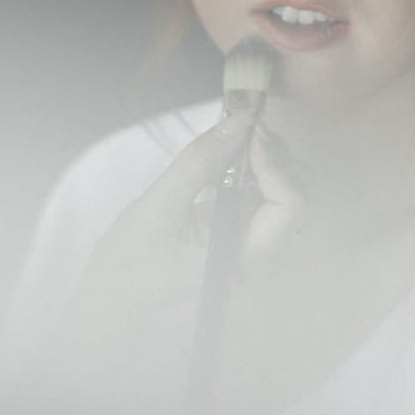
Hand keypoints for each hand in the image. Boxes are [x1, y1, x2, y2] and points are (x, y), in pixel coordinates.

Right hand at [66, 110, 307, 352]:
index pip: (289, 207)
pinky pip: (268, 197)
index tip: (248, 135)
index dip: (275, 165)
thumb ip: (198, 163)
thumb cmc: (130, 261)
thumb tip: (237, 122)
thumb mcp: (157, 207)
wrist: (114, 292)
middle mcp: (260, 257)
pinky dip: (258, 169)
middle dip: (278, 158)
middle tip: (244, 130)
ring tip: (237, 139)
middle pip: (300, 198)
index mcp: (244, 260)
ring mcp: (254, 246)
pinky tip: (231, 155)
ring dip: (271, 160)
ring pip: (289, 194)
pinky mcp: (243, 234)